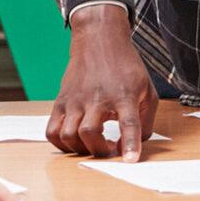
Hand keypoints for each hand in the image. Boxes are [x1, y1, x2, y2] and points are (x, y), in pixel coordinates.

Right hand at [46, 7, 156, 160]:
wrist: (100, 40)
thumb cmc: (125, 67)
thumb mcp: (147, 90)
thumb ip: (146, 121)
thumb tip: (135, 146)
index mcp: (124, 95)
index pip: (129, 123)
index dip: (130, 143)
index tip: (129, 160)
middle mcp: (98, 97)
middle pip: (90, 132)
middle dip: (99, 151)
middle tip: (109, 148)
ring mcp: (76, 99)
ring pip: (69, 134)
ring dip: (80, 149)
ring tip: (92, 145)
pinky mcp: (61, 101)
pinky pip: (52, 130)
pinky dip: (60, 144)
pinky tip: (74, 141)